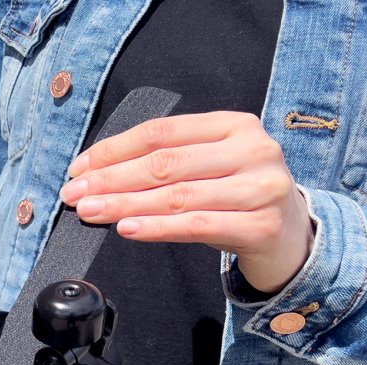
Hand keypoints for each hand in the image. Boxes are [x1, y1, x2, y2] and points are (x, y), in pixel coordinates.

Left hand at [59, 112, 314, 294]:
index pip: (162, 132)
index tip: (79, 169)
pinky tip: (126, 229)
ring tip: (90, 212)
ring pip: (177, 196)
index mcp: (234, 125)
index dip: (114, 150)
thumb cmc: (236, 201)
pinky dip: (156, 228)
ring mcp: (261, 188)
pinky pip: (196, 226)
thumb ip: (169, 163)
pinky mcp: (261, 226)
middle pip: (165, 164)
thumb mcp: (209, 169)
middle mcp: (252, 150)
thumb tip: (97, 175)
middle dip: (112, 180)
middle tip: (74, 195)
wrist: (291, 237)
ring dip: (125, 205)